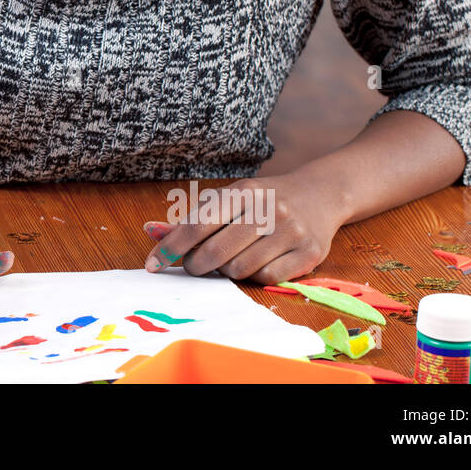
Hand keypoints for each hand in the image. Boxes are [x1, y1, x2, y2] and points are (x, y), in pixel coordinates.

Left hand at [142, 172, 346, 283]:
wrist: (320, 194)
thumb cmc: (264, 200)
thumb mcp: (229, 199)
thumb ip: (190, 218)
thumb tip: (150, 231)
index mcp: (243, 191)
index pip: (197, 224)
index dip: (172, 247)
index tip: (153, 264)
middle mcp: (268, 208)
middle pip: (216, 252)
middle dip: (196, 265)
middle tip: (195, 265)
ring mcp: (291, 231)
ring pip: (240, 269)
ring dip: (227, 271)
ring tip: (232, 259)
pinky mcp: (309, 253)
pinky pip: (267, 278)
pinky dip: (255, 277)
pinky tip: (258, 262)